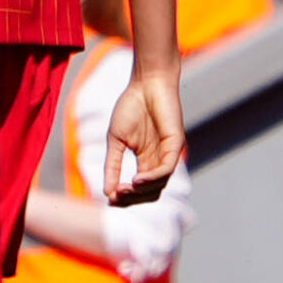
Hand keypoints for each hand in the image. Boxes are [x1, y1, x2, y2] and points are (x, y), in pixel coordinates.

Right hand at [101, 68, 183, 205]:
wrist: (145, 84)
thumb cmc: (130, 107)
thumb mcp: (115, 141)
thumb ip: (112, 165)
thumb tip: (107, 192)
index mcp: (146, 160)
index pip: (140, 189)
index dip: (126, 197)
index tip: (109, 198)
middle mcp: (159, 160)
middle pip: (151, 192)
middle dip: (133, 198)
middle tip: (116, 195)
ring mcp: (169, 153)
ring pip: (159, 184)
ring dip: (141, 191)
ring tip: (124, 189)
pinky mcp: (175, 144)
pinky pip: (166, 169)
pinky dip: (152, 178)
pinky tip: (136, 180)